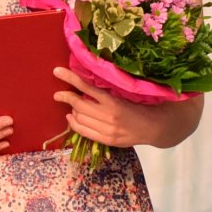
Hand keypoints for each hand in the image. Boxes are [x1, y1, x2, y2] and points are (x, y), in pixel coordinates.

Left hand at [52, 66, 181, 148]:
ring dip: (72, 111)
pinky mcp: (107, 140)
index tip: (57, 72)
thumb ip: (106, 92)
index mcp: (113, 101)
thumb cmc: (140, 105)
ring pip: (79, 119)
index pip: (87, 88)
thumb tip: (85, 86)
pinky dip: (74, 124)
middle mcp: (108, 115)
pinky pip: (83, 132)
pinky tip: (71, 118)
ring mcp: (107, 130)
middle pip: (79, 105)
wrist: (154, 126)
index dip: (70, 79)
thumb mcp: (124, 94)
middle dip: (66, 97)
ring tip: (72, 106)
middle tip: (59, 94)